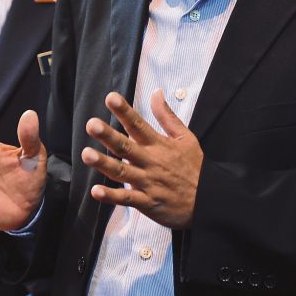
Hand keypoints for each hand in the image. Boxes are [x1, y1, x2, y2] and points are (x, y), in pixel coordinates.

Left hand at [81, 90, 203, 228]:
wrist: (209, 201)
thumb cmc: (195, 168)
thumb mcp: (186, 138)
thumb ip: (167, 116)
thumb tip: (156, 93)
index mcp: (159, 145)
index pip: (138, 124)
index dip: (124, 111)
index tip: (111, 98)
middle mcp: (150, 162)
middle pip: (126, 147)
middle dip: (108, 136)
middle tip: (91, 124)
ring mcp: (148, 183)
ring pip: (122, 172)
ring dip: (104, 164)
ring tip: (86, 154)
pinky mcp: (147, 203)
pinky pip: (127, 199)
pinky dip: (111, 196)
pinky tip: (95, 191)